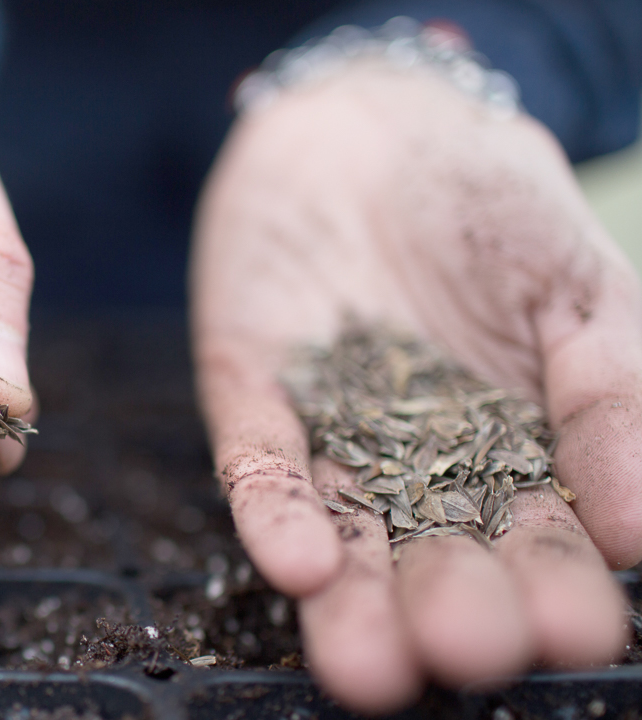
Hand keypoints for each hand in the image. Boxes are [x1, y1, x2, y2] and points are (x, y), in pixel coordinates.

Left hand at [192, 64, 639, 712]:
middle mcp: (416, 470)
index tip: (574, 630)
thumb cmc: (493, 207)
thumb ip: (614, 394)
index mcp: (514, 458)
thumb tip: (641, 531)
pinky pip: (259, 464)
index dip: (556, 587)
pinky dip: (273, 511)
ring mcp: (328, 438)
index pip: (540, 542)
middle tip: (466, 648)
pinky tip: (294, 559)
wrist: (379, 125)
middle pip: (435, 557)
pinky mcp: (251, 400)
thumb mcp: (580, 288)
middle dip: (451, 607)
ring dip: (349, 601)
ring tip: (366, 664)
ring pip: (341, 535)